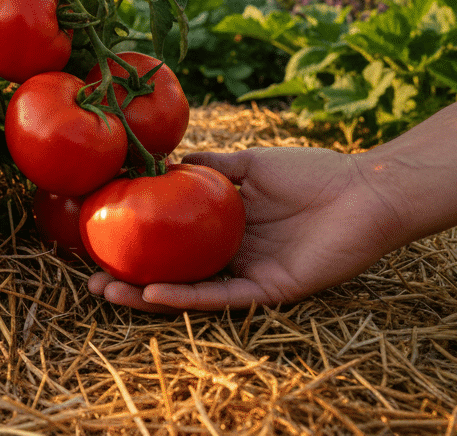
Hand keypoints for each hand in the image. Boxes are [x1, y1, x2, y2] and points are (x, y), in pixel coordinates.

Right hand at [87, 146, 408, 310]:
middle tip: (90, 282)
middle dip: (129, 280)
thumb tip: (166, 159)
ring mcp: (248, 274)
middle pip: (171, 273)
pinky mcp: (270, 289)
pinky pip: (222, 297)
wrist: (366, 189)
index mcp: (225, 228)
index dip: (136, 243)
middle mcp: (232, 255)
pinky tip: (153, 292)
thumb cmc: (314, 172)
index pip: (172, 241)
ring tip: (108, 292)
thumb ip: (212, 167)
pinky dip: (186, 297)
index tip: (97, 237)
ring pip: (188, 292)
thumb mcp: (252, 163)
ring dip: (146, 296)